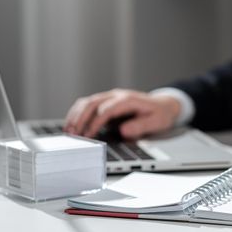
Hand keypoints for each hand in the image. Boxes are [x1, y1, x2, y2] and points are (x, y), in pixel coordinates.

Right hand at [64, 89, 180, 138]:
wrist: (163, 105)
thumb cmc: (160, 114)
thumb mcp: (157, 122)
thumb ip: (141, 126)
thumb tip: (123, 131)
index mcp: (129, 100)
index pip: (107, 109)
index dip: (96, 122)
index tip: (89, 135)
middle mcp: (117, 96)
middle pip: (94, 102)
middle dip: (81, 118)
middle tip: (73, 134)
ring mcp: (111, 98)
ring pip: (88, 102)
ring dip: (76, 115)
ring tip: (69, 130)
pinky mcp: (106, 103)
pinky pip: (89, 105)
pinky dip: (78, 113)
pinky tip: (72, 124)